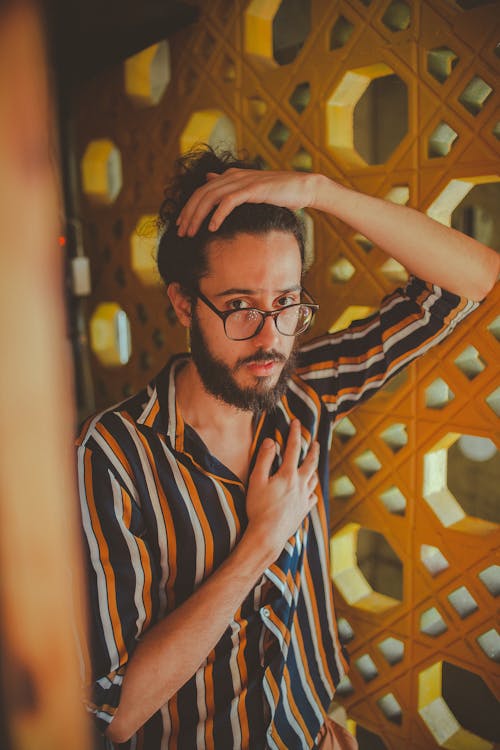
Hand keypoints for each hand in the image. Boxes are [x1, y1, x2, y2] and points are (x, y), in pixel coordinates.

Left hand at [176, 168, 319, 236]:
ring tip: (192, 233)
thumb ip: (229, 186)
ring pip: (211, 197)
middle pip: (201, 194)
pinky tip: (212, 228)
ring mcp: (243, 181)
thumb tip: (210, 178)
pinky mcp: (253, 189)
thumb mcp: (250, 188)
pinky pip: (229, 201)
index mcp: (231, 176)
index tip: (181, 225)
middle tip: (181, 232)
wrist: (302, 187)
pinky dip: (218, 215)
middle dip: (188, 214)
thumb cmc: (278, 192)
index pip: (201, 191)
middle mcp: (233, 176)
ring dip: (198, 216)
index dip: (188, 208)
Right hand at [245, 419, 318, 562]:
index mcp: (288, 474)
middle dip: (314, 450)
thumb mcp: (256, 480)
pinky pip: (312, 497)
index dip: (295, 433)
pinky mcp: (303, 510)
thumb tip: (271, 441)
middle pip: (311, 462)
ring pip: (314, 479)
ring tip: (313, 465)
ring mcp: (304, 498)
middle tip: (316, 442)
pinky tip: (309, 491)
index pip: (293, 448)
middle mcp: (300, 484)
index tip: (296, 422)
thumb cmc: (259, 508)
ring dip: (314, 469)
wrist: (268, 535)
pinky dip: (312, 490)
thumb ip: (264, 459)